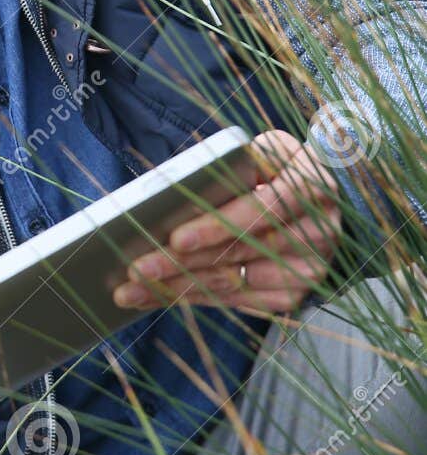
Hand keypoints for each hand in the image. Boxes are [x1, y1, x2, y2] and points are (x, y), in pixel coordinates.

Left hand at [111, 129, 341, 315]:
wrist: (323, 205)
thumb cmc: (280, 170)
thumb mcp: (268, 152)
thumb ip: (236, 163)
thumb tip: (180, 185)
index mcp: (311, 187)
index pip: (262, 210)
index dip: (219, 226)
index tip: (176, 238)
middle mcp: (317, 234)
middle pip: (238, 253)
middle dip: (181, 263)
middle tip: (136, 269)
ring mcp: (308, 270)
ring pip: (231, 283)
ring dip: (176, 288)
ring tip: (130, 290)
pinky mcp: (292, 295)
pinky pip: (232, 301)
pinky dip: (190, 298)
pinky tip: (154, 296)